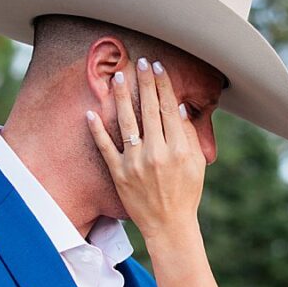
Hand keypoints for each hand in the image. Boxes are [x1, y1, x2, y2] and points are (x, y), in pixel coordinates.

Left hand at [86, 56, 206, 241]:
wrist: (169, 225)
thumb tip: (177, 108)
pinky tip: (91, 112)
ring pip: (126, 123)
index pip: (169, 109)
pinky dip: (97, 130)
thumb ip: (188, 135)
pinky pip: (105, 148)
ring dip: (121, 97)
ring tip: (116, 77)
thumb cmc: (186, 192)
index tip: (157, 67)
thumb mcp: (196, 164)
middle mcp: (157, 153)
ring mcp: (135, 163)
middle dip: (144, 83)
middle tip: (139, 62)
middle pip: (149, 110)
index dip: (163, 86)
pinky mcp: (119, 174)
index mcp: (179, 149)